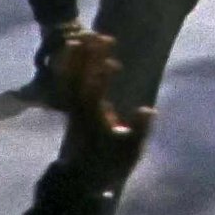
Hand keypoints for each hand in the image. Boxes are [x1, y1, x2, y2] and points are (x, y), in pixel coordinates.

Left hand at [45, 28, 153, 192]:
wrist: (82, 178)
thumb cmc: (110, 164)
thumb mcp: (130, 152)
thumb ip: (139, 131)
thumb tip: (147, 109)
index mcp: (94, 119)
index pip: (93, 94)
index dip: (100, 77)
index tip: (111, 61)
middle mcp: (79, 110)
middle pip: (78, 79)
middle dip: (88, 58)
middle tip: (101, 36)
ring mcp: (73, 108)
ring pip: (69, 78)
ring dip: (76, 58)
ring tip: (86, 37)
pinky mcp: (71, 107)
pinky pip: (66, 82)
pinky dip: (70, 66)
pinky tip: (77, 53)